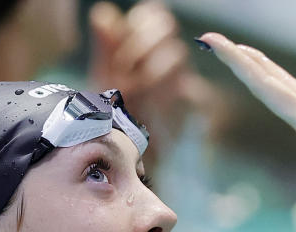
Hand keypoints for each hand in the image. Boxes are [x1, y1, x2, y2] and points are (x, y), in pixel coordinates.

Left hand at [88, 1, 214, 151]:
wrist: (129, 154)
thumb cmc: (116, 114)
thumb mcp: (104, 79)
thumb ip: (105, 47)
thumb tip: (102, 13)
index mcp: (147, 47)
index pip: (154, 15)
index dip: (138, 25)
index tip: (120, 49)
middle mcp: (167, 59)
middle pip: (168, 28)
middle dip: (142, 44)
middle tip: (124, 68)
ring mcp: (181, 81)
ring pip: (176, 55)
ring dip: (150, 70)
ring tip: (134, 91)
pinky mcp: (192, 107)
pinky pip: (193, 92)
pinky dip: (167, 98)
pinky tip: (151, 110)